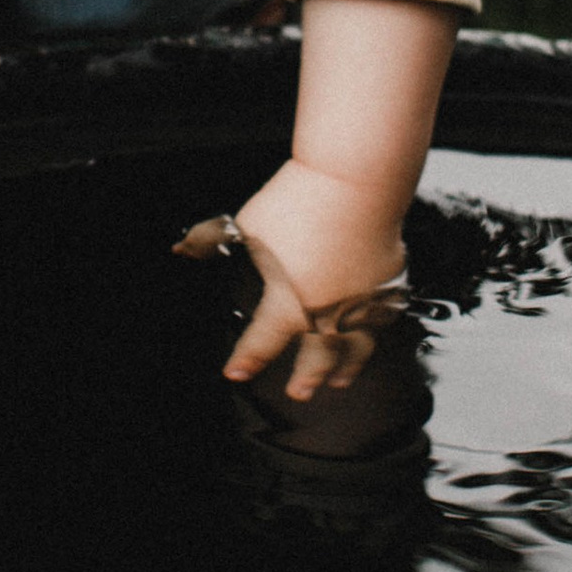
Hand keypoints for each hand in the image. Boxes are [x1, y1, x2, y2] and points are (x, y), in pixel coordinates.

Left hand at [177, 157, 410, 399]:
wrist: (356, 180)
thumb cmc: (299, 201)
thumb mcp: (245, 224)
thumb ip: (211, 241)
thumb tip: (181, 249)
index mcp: (287, 303)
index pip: (261, 342)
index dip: (246, 360)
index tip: (235, 373)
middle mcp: (327, 311)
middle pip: (317, 358)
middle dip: (306, 378)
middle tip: (299, 392)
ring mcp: (363, 300)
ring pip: (355, 347)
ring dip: (344, 367)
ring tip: (338, 381)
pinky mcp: (390, 281)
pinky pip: (383, 317)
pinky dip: (373, 332)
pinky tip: (369, 334)